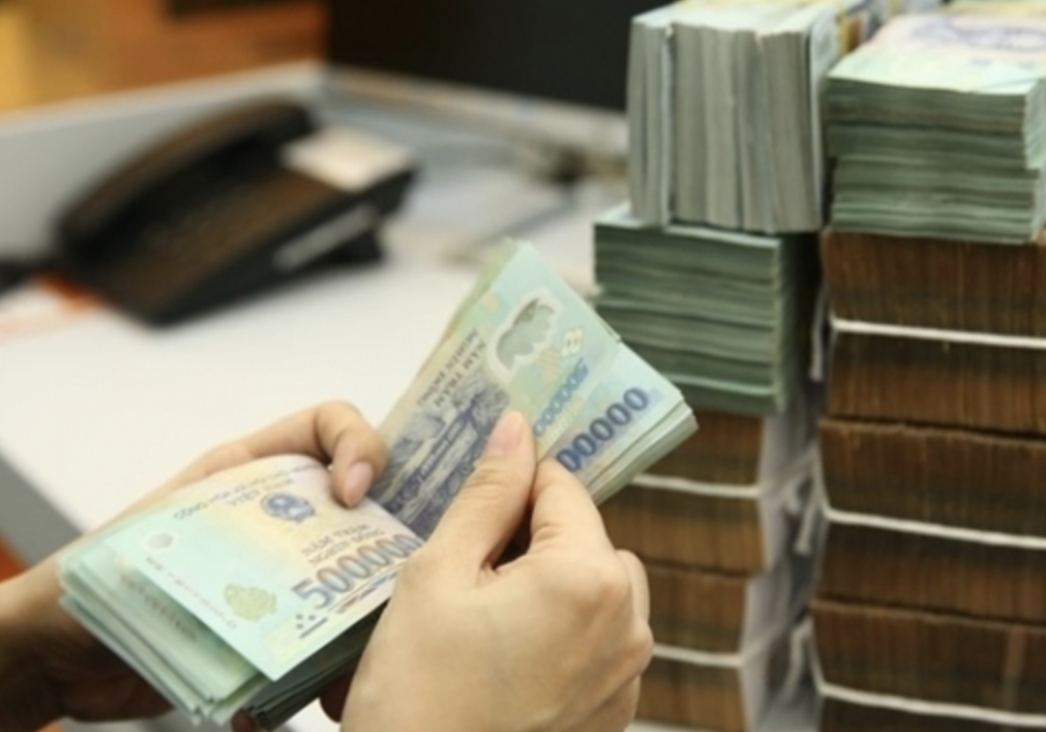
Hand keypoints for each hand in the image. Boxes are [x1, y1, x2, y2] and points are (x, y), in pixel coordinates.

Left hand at [0, 402, 385, 731]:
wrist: (60, 656)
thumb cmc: (93, 578)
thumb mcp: (157, 531)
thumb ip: (219, 529)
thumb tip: (291, 560)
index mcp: (251, 471)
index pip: (330, 427)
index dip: (360, 446)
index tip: (354, 494)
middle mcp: (279, 516)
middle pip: (365, 502)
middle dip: (391, 530)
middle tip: (395, 574)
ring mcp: (285, 572)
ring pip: (359, 574)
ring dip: (371, 606)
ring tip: (366, 646)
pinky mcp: (282, 627)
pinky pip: (332, 636)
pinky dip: (339, 663)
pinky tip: (331, 690)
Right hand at [340, 412, 652, 731]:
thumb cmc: (417, 691)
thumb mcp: (437, 573)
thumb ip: (487, 494)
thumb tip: (517, 429)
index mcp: (589, 579)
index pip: (562, 486)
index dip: (514, 481)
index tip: (477, 495)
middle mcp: (627, 624)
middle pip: (588, 536)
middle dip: (536, 534)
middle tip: (471, 564)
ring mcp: (626, 673)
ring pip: (598, 585)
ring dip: (552, 579)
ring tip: (485, 610)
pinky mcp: (614, 710)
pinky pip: (599, 638)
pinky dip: (562, 626)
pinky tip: (504, 651)